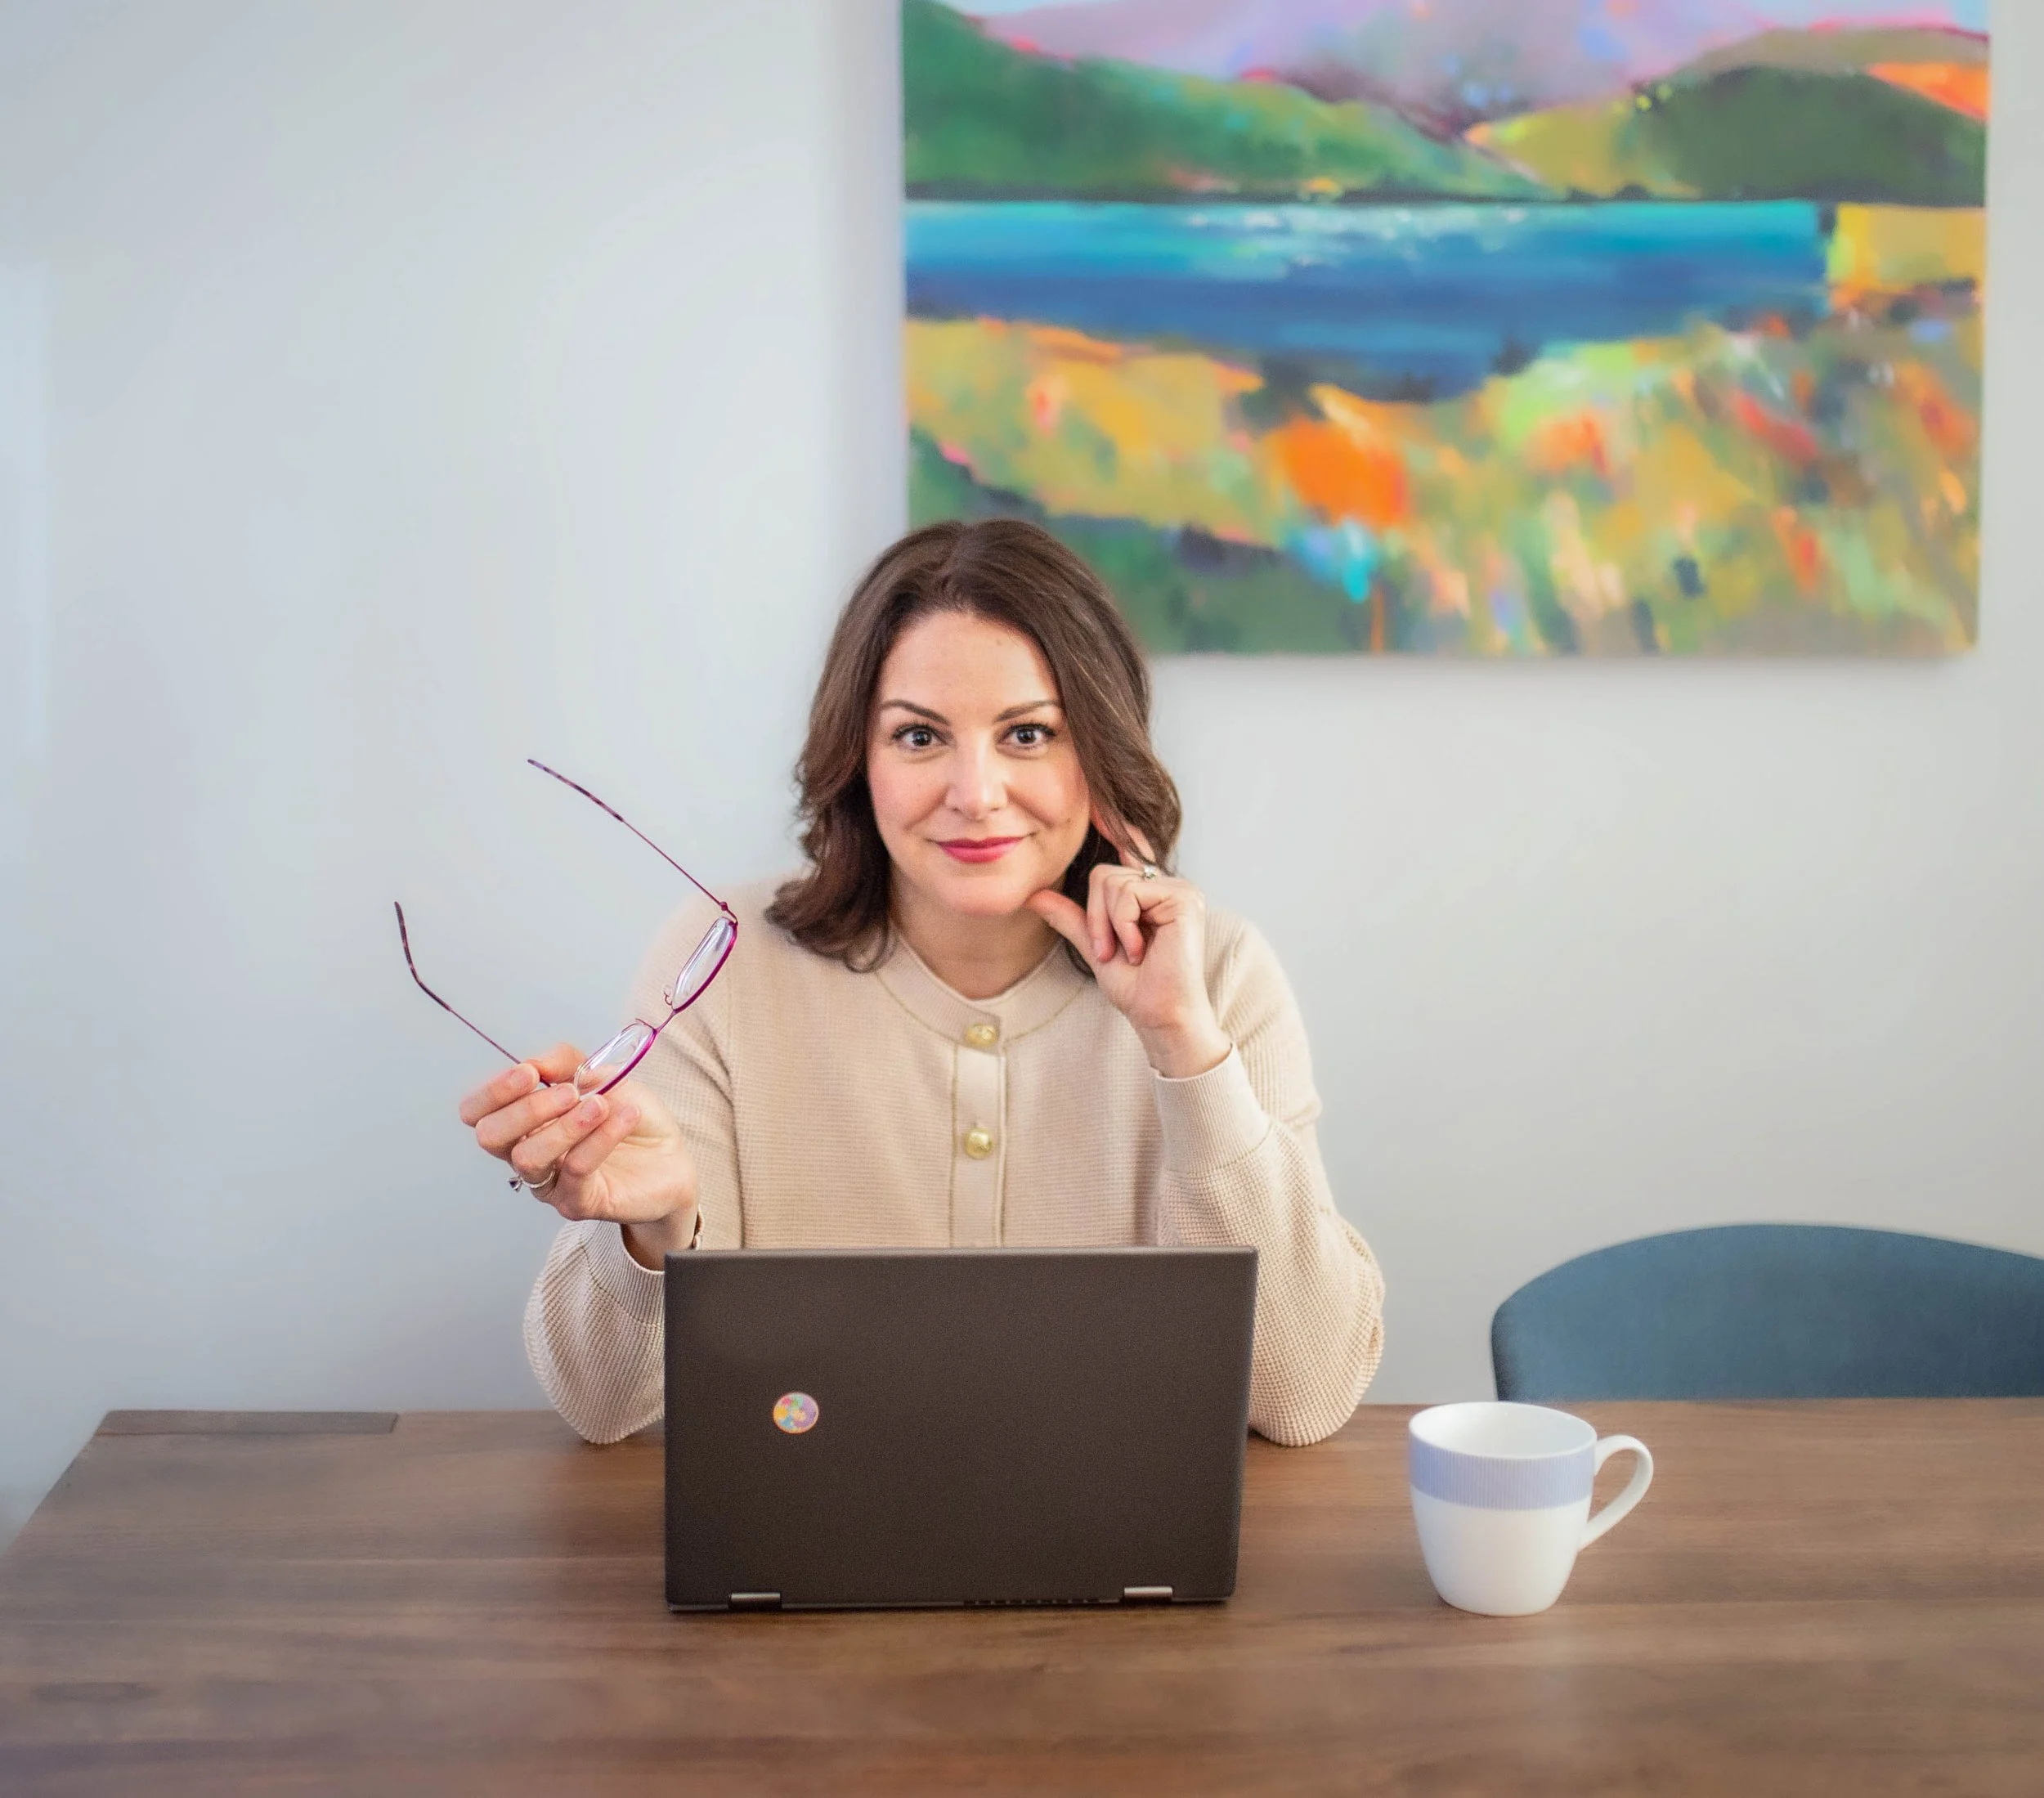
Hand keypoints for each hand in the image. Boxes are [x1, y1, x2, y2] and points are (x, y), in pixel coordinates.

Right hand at [459, 1044, 698, 1266]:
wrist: (672, 1156)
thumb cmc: (629, 1115)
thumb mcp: (601, 1075)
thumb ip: (565, 1063)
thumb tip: (535, 1062)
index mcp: (524, 1120)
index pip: (476, 1111)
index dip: (494, 1091)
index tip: (530, 1073)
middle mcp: (527, 1153)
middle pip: (490, 1137)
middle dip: (526, 1108)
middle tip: (568, 1093)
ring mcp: (549, 1183)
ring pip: (528, 1158)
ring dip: (564, 1125)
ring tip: (601, 1105)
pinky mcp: (578, 1202)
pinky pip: (575, 1170)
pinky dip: (600, 1138)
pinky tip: (626, 1117)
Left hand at [1027, 838, 1232, 1079]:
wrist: (1160, 1015)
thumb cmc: (1136, 987)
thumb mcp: (1095, 946)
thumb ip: (1072, 918)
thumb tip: (1034, 896)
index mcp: (1153, 893)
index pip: (1128, 849)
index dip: (1113, 822)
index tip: (1096, 801)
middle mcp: (1169, 885)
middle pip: (1105, 874)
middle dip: (1095, 916)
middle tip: (1109, 951)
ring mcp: (1180, 890)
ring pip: (1113, 883)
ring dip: (1108, 925)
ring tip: (1127, 952)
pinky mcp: (1183, 898)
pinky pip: (1129, 893)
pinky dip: (1123, 925)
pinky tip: (1140, 949)